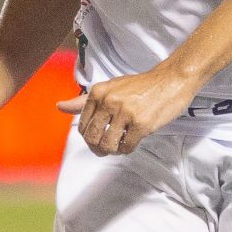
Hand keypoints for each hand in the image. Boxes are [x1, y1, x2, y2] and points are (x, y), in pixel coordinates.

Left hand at [57, 66, 197, 155]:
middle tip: (106, 147)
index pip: (82, 125)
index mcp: (98, 93)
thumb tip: (59, 107)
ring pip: (107, 145)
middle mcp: (109, 101)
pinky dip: (127, 149)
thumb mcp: (109, 88)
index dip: (88, 136)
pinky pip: (126, 147)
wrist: (171, 81)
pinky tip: (132, 141)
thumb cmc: (140, 86)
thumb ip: (84, 100)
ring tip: (119, 144)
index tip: (98, 136)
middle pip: (92, 138)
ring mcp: (125, 113)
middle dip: (97, 147)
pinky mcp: (141, 124)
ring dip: (112, 150)